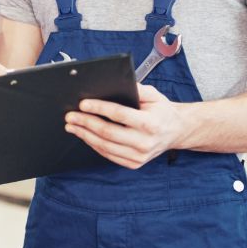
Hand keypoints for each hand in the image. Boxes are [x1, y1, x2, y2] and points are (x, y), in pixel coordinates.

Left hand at [64, 83, 188, 168]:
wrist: (176, 132)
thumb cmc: (161, 111)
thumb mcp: (154, 95)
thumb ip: (137, 89)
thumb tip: (114, 84)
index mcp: (150, 123)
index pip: (119, 114)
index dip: (99, 108)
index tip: (83, 104)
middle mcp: (145, 142)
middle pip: (108, 133)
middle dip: (86, 123)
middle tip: (70, 116)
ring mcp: (139, 156)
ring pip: (105, 146)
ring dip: (85, 135)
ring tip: (72, 126)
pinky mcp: (134, 163)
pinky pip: (109, 155)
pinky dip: (94, 145)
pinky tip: (85, 136)